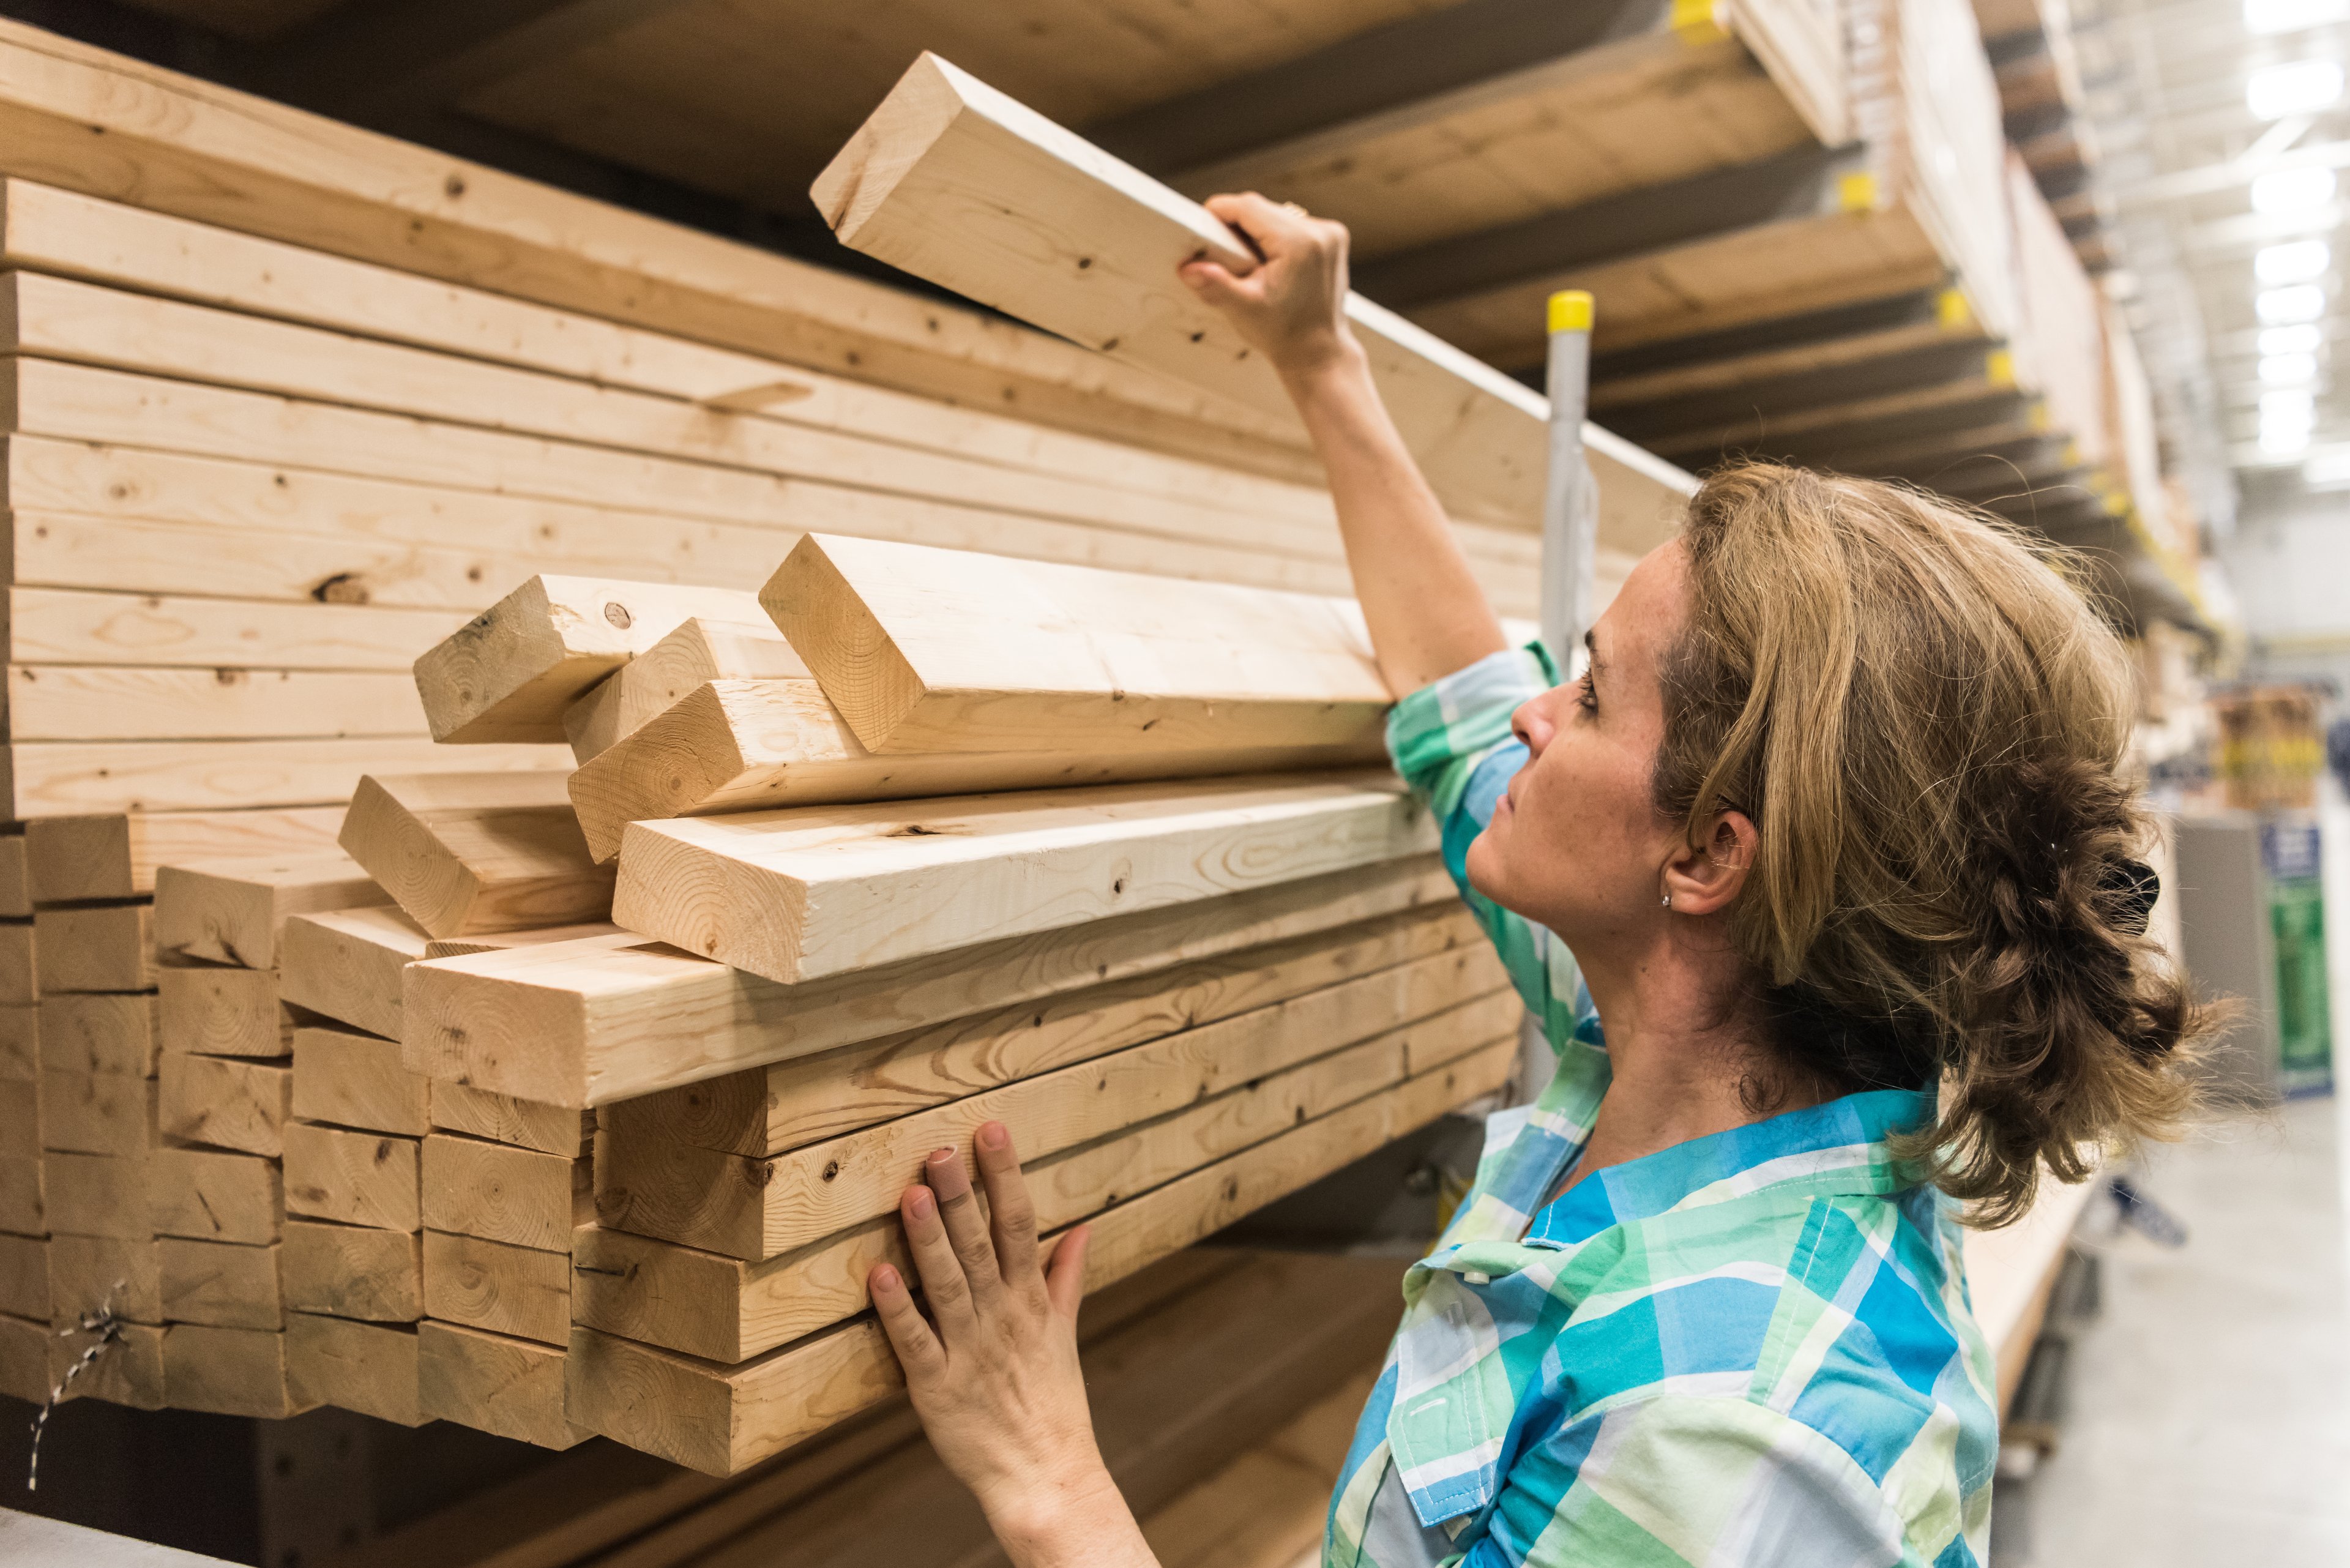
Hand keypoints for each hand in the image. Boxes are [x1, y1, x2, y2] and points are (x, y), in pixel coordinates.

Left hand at [870, 1123, 1151, 1566]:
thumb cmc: (1051, 1401)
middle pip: (980, 1244)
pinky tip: (879, 1275)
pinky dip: (898, 1310)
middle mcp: (1001, 1316)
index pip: (1019, 1224)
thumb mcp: (1063, 1332)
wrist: (1045, 1473)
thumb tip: (1083, 1227)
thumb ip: (1066, 1277)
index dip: (1004, 1175)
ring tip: (912, 1195)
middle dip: (962, 1194)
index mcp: (1030, 1299)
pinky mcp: (937, 1387)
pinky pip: (915, 1343)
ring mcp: (969, 1350)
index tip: (990, 1130)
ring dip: (929, 1240)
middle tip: (941, 1148)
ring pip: (947, 1284)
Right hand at [1180, 192, 1361, 383]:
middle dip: (1237, 227)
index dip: (1220, 212)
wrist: (1318, 353)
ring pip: (1276, 214)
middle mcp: (1321, 232)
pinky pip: (1292, 224)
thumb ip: (1216, 286)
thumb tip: (1188, 267)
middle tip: (1221, 255)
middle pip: (1262, 209)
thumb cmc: (1285, 334)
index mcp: (1300, 243)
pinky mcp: (1333, 239)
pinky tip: (1268, 263)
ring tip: (1246, 262)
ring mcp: (1331, 234)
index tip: (1202, 229)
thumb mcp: (1244, 310)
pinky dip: (1274, 238)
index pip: (1248, 206)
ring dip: (1256, 231)